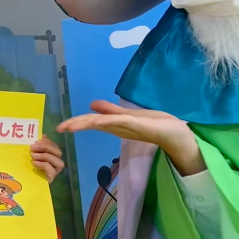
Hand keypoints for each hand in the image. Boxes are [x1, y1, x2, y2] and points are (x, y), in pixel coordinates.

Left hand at [30, 137, 64, 182]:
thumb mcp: (31, 154)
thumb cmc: (27, 166)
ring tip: (33, 155)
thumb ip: (37, 146)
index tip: (37, 141)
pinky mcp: (51, 179)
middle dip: (46, 147)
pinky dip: (43, 164)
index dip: (48, 142)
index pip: (55, 146)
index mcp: (52, 156)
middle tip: (33, 147)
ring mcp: (55, 172)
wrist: (22, 182)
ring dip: (45, 156)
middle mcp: (56, 164)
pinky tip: (34, 163)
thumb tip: (43, 135)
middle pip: (59, 153)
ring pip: (58, 162)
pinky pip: (51, 170)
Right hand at [57, 100, 204, 174]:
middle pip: (94, 123)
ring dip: (87, 123)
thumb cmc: (157, 124)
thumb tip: (92, 105)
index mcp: (116, 124)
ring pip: (103, 122)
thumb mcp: (130, 115)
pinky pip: (120, 121)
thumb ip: (111, 110)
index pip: (92, 121)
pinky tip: (97, 118)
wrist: (179, 134)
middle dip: (77, 124)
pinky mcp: (139, 125)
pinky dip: (107, 120)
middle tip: (60, 127)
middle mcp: (119, 126)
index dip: (76, 122)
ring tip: (70, 126)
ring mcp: (128, 126)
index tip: (61, 126)